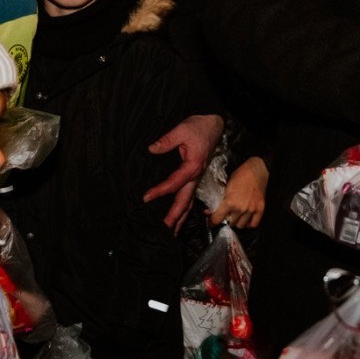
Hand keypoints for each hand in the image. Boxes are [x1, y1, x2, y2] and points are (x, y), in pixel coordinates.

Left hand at [145, 113, 225, 229]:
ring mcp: (197, 178)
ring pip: (189, 203)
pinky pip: (190, 197)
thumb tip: (151, 149)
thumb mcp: (181, 130)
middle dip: (175, 217)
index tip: (146, 197)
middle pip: (185, 201)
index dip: (160, 191)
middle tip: (164, 230)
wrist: (213, 126)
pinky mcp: (196, 178)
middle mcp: (196, 176)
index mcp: (192, 166)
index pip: (174, 183)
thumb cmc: (199, 127)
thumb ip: (166, 141)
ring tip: (172, 233)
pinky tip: (179, 217)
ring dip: (181, 218)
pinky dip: (185, 210)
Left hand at [210, 157, 268, 227]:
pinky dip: (249, 224)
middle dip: (227, 219)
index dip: (213, 221)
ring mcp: (251, 210)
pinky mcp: (260, 210)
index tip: (212, 222)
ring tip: (237, 216)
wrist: (257, 170)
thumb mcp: (226, 186)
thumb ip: (219, 200)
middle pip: (230, 223)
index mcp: (229, 202)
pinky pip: (253, 224)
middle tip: (227, 214)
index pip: (217, 219)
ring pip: (241, 226)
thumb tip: (208, 211)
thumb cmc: (240, 175)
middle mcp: (240, 209)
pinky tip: (246, 219)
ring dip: (237, 222)